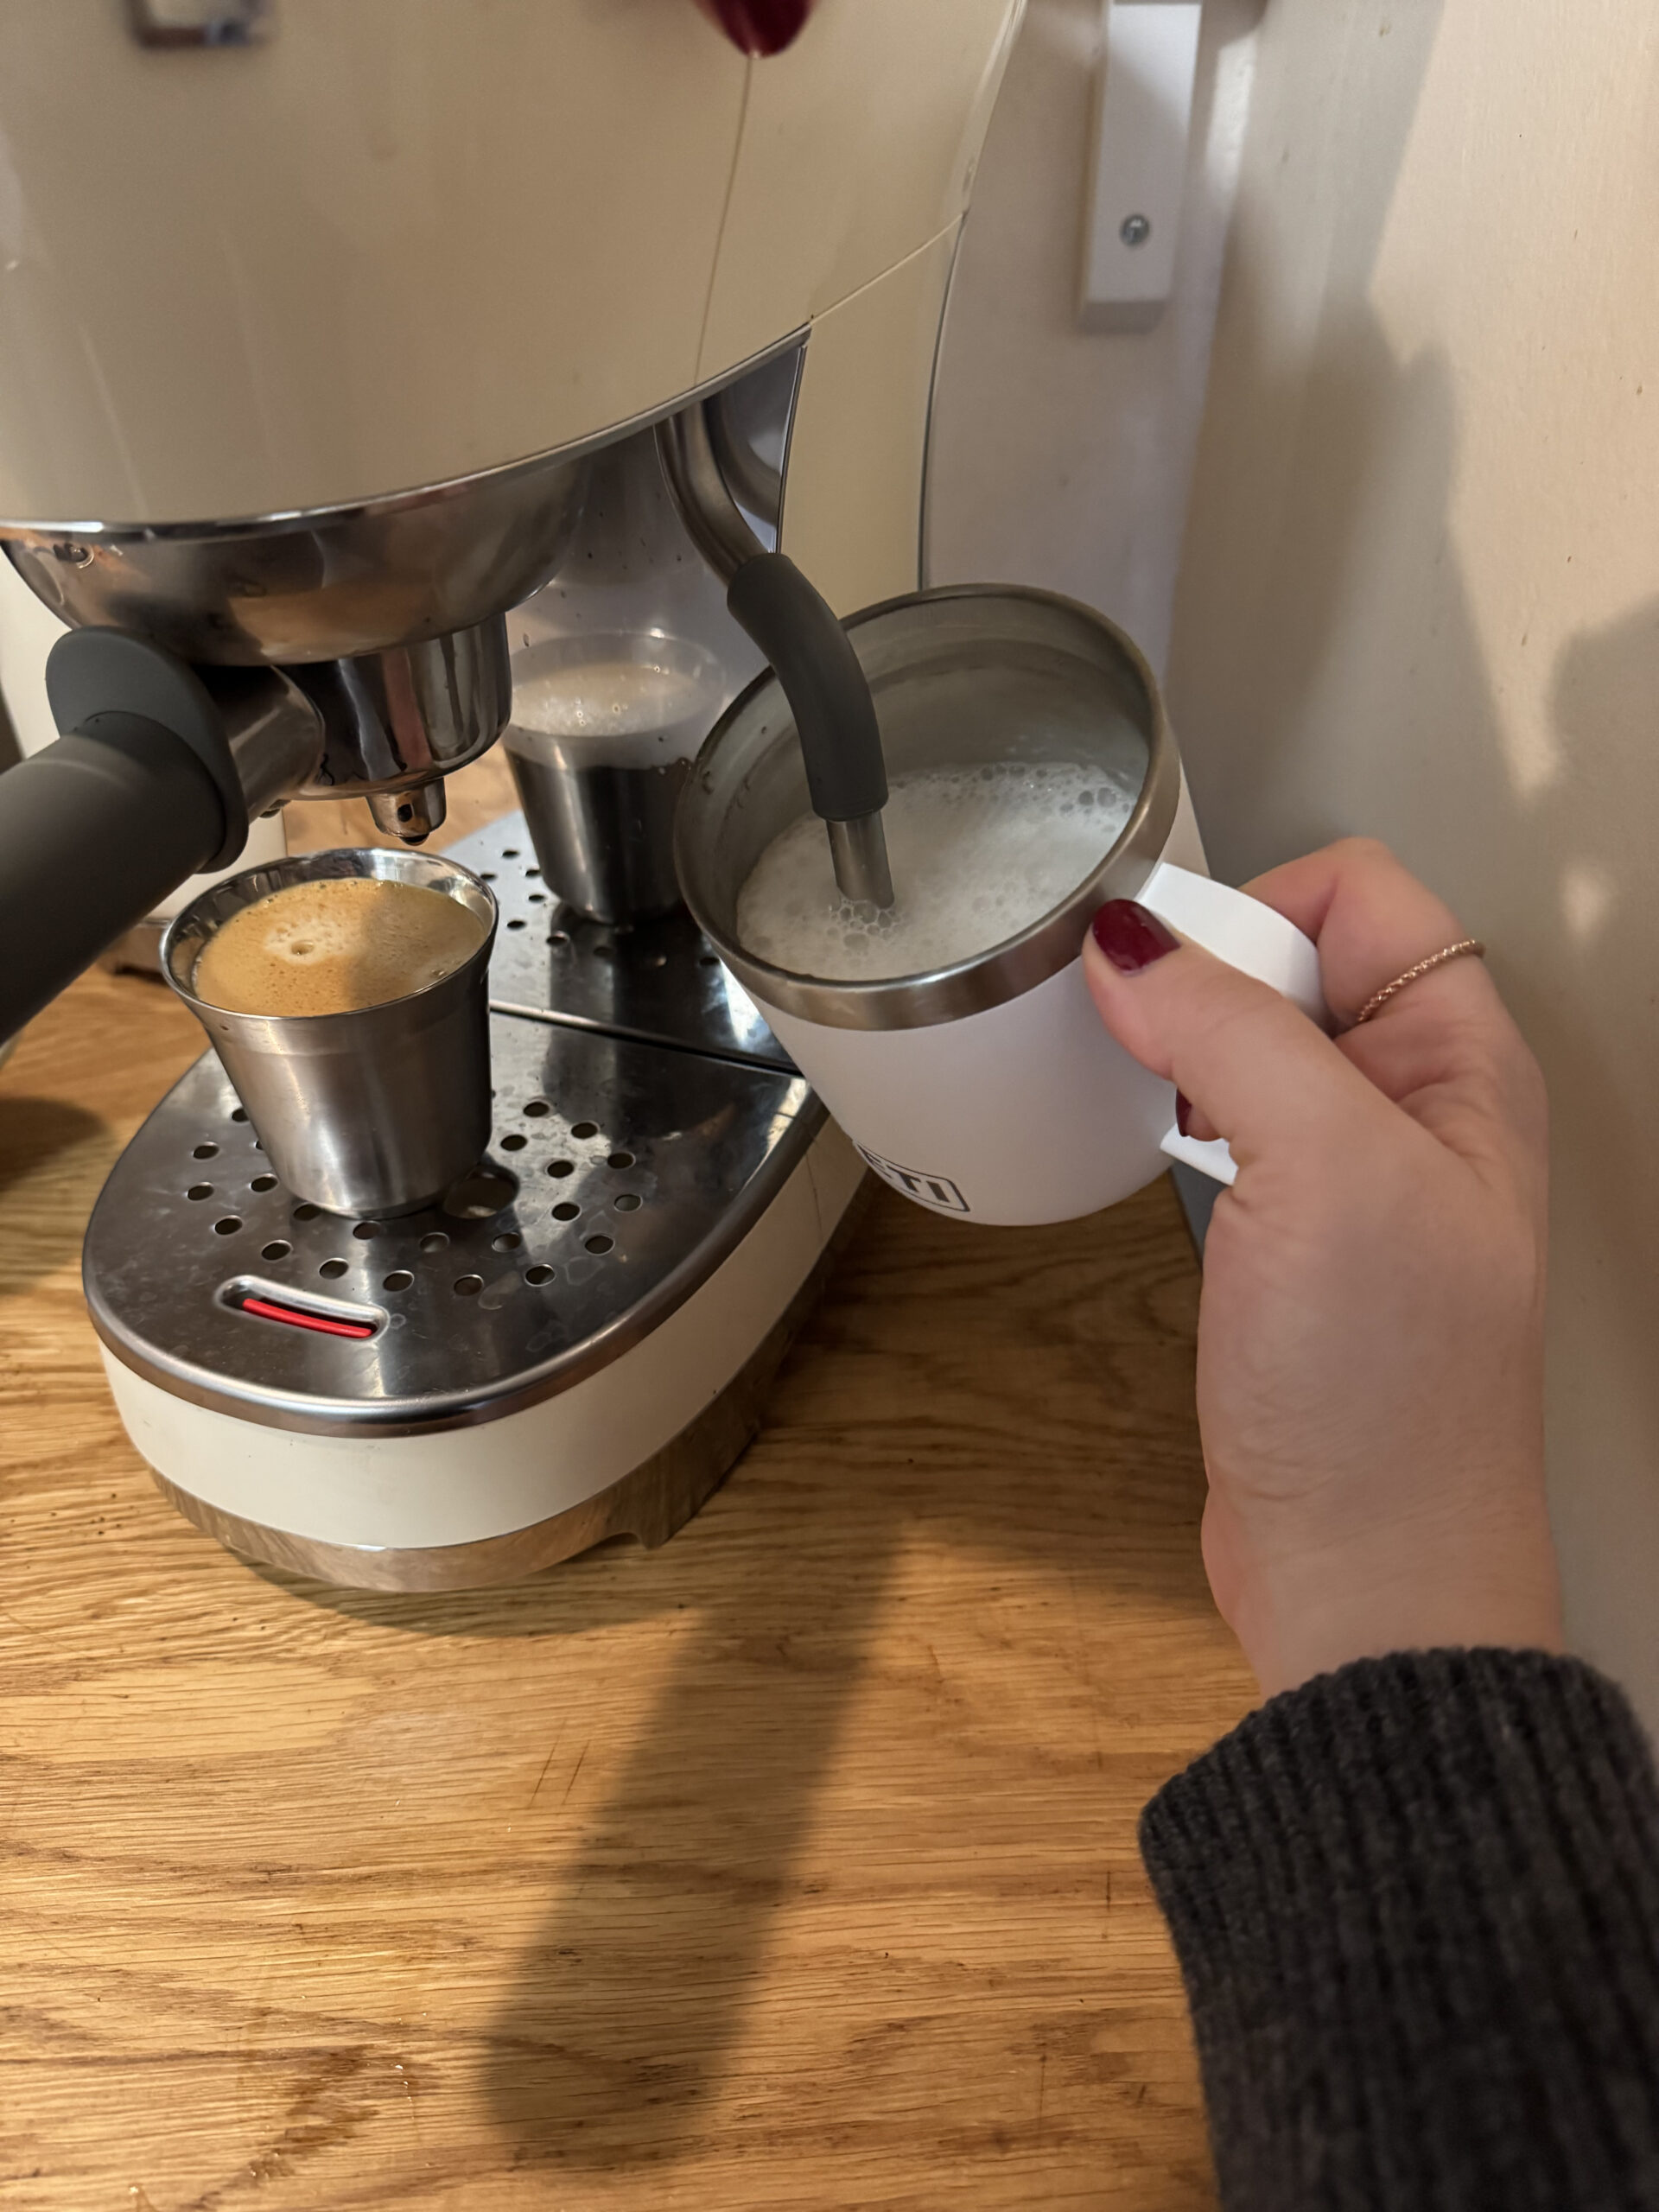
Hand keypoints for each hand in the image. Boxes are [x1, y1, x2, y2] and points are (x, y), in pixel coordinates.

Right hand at [1083, 838, 1561, 1696]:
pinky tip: (1151, 1143)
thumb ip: (1235, 1031)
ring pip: (1254, 1042)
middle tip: (1145, 1035)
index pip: (1363, 894)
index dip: (1256, 905)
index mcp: (1462, 1063)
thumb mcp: (1324, 1171)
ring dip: (1183, 1042)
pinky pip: (1228, 1123)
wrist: (1363, 1573)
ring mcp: (1351, 1175)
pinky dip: (1174, 1111)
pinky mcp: (1289, 1238)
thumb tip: (1132, 940)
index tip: (1168, 969)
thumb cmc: (1385, 1393)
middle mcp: (1416, 1106)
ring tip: (1139, 1084)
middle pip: (1299, 956)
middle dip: (1206, 970)